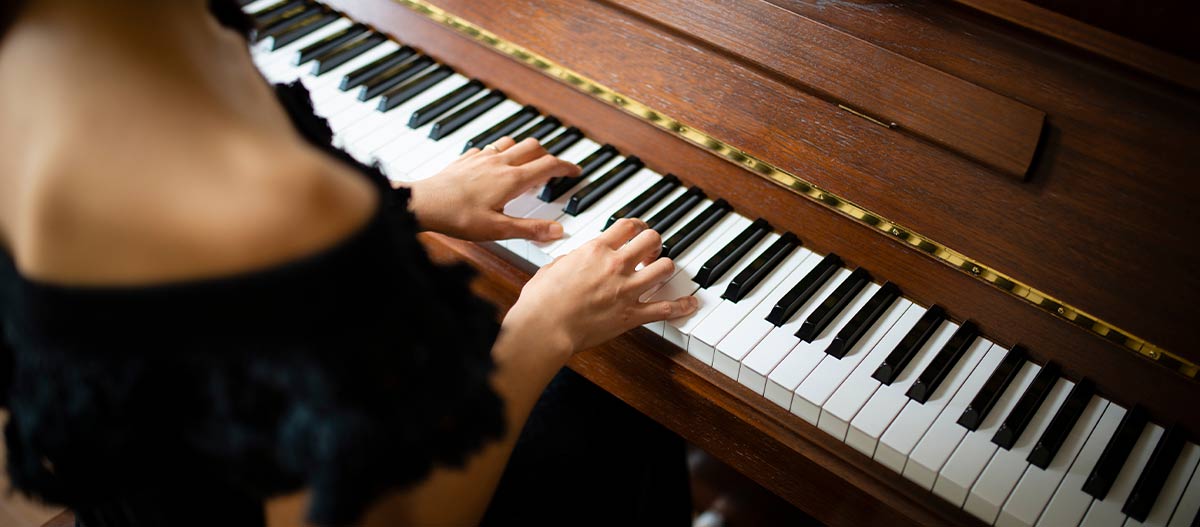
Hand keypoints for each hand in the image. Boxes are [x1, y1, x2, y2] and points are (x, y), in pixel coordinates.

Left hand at [407, 136, 580, 241]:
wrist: (422, 203)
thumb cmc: (456, 217)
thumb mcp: (498, 229)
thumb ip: (530, 229)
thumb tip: (557, 232)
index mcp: (511, 179)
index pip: (548, 165)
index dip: (566, 167)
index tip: (575, 171)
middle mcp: (499, 163)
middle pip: (533, 146)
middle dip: (548, 156)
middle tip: (552, 171)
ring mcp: (481, 159)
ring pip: (511, 142)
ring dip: (524, 150)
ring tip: (526, 166)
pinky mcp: (466, 159)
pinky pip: (489, 149)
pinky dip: (500, 153)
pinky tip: (494, 166)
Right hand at [503, 218, 699, 355]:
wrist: (544, 328)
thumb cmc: (541, 301)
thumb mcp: (552, 267)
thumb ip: (570, 260)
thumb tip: (575, 260)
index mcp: (596, 250)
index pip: (628, 225)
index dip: (637, 226)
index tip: (638, 231)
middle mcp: (616, 265)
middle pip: (652, 239)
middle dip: (654, 244)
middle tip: (650, 252)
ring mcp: (627, 290)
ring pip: (665, 267)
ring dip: (665, 268)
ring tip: (660, 272)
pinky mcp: (631, 315)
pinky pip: (665, 308)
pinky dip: (681, 306)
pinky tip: (690, 304)